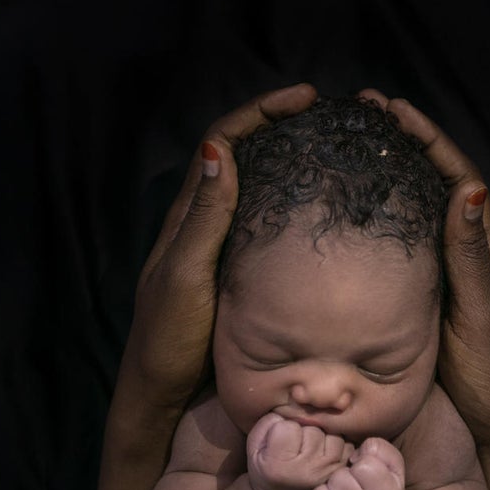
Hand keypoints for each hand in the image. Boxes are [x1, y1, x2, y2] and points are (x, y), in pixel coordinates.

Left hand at [128, 84, 319, 413]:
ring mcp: (217, 244)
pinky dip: (287, 200)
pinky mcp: (232, 269)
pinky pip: (261, 220)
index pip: (223, 139)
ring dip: (285, 158)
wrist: (159, 392)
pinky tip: (318, 210)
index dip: (261, 111)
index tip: (304, 97)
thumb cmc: (170, 338)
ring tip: (330, 149)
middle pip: (241, 152)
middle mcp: (201, 221)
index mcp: (188, 214)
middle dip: (279, 124)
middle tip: (326, 116)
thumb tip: (223, 150)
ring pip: (253, 184)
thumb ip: (205, 219)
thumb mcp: (186, 276)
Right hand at [246, 414, 353, 489]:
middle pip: (313, 427)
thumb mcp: (255, 445)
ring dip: (323, 434)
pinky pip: (346, 442)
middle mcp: (309, 470)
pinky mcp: (343, 471)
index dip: (283, 426)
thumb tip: (295, 406)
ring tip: (310, 446)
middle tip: (296, 444)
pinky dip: (336, 442)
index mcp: (280, 466)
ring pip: (332, 432)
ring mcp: (329, 471)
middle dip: (304, 429)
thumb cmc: (266, 465)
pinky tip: (323, 450)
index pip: (288, 426)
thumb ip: (270, 421)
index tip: (280, 439)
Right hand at [355, 90, 489, 489]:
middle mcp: (468, 256)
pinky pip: (404, 250)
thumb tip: (467, 189)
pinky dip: (382, 223)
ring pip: (417, 214)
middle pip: (436, 186)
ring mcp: (446, 279)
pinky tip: (351, 217)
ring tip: (351, 149)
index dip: (428, 141)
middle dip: (403, 147)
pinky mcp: (426, 302)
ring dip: (390, 178)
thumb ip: (471, 258)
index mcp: (489, 252)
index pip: (459, 179)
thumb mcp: (482, 316)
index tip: (391, 110)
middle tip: (361, 116)